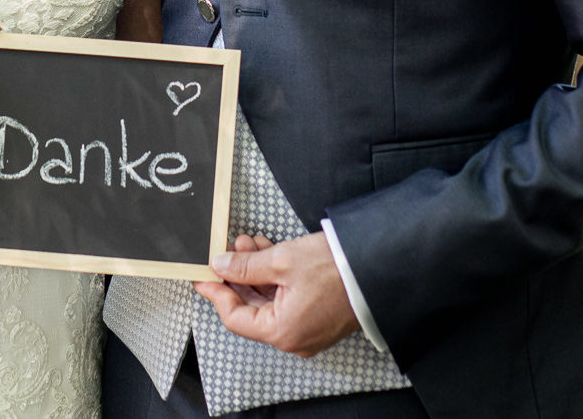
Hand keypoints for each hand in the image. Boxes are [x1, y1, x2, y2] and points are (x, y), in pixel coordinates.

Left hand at [194, 231, 361, 358]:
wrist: (379, 265)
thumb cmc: (337, 268)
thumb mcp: (282, 261)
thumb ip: (245, 266)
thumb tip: (221, 266)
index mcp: (282, 332)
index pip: (235, 318)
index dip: (216, 293)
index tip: (203, 276)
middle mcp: (295, 338)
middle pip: (251, 308)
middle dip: (238, 275)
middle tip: (228, 250)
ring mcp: (308, 329)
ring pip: (269, 301)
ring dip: (255, 272)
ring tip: (248, 243)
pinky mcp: (318, 316)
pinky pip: (286, 299)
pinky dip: (273, 277)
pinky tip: (267, 252)